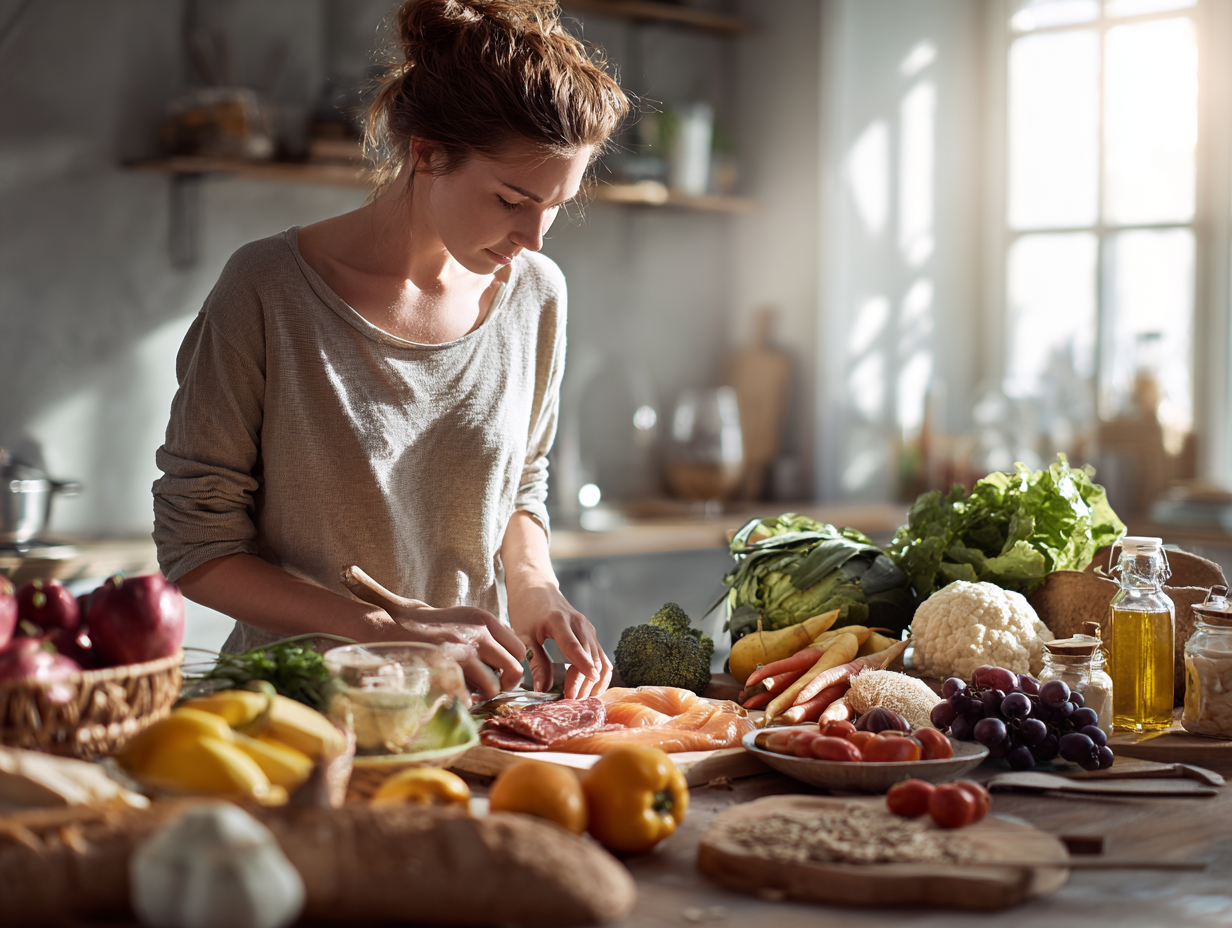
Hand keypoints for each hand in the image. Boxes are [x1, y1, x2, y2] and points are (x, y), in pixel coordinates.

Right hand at [341, 566, 524, 699]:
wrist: (398, 624)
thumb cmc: (435, 626)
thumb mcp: (467, 618)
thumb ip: (491, 633)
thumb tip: (513, 656)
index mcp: (486, 620)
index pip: (519, 648)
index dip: (513, 664)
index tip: (502, 672)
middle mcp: (478, 633)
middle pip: (514, 669)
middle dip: (506, 684)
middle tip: (492, 687)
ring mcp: (462, 651)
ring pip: (493, 686)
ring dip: (484, 694)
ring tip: (472, 691)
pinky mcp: (446, 667)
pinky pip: (468, 696)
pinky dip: (465, 700)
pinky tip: (456, 693)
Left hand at [506, 582, 611, 698]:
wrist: (537, 588)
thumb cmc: (526, 610)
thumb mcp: (523, 636)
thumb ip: (535, 662)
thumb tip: (543, 689)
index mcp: (559, 621)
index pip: (574, 646)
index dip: (583, 664)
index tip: (589, 680)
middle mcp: (579, 624)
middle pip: (589, 657)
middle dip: (583, 682)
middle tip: (570, 700)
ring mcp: (588, 629)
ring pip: (600, 659)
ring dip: (593, 681)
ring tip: (579, 697)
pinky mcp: (591, 634)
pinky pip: (602, 657)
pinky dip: (600, 674)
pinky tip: (592, 689)